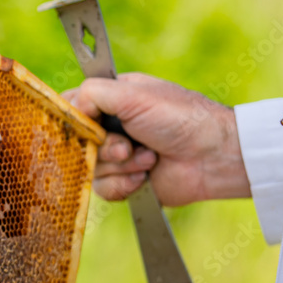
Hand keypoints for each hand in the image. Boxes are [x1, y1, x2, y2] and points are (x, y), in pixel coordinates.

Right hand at [63, 72, 248, 205]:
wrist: (211, 157)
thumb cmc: (179, 118)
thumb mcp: (134, 95)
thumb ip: (95, 93)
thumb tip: (71, 108)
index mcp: (112, 99)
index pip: (73, 106)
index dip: (72, 118)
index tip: (82, 126)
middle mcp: (112, 127)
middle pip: (78, 142)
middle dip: (103, 147)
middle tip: (125, 146)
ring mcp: (118, 156)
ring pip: (90, 168)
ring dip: (120, 166)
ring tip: (148, 159)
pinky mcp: (125, 182)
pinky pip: (103, 189)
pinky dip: (123, 185)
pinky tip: (145, 178)